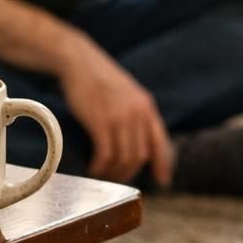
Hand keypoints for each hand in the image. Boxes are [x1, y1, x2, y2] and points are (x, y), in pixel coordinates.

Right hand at [58, 38, 172, 185]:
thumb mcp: (127, 92)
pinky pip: (106, 154)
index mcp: (147, 107)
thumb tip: (137, 136)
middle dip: (130, 172)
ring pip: (124, 158)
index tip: (162, 180)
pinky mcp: (101, 122)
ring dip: (114, 172)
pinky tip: (94, 169)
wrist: (79, 61)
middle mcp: (137, 114)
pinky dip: (101, 166)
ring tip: (104, 175)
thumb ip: (136, 112)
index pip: (161, 143)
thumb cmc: (99, 77)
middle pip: (140, 155)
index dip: (163, 165)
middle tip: (119, 179)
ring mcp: (120, 118)